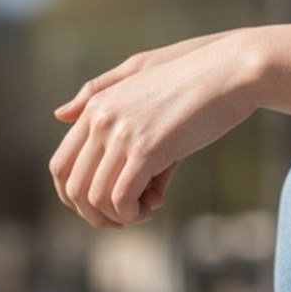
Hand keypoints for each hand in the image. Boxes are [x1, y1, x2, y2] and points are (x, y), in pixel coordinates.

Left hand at [49, 34, 257, 227]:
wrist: (230, 72)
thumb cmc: (192, 77)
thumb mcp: (139, 77)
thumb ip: (97, 93)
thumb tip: (60, 115)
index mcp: (96, 107)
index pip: (61, 165)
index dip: (77, 197)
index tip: (105, 206)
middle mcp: (100, 120)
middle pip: (73, 187)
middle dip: (95, 214)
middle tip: (124, 219)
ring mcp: (122, 134)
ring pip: (96, 197)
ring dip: (117, 217)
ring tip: (143, 212)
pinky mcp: (147, 150)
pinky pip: (121, 198)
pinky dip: (132, 213)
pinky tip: (152, 207)